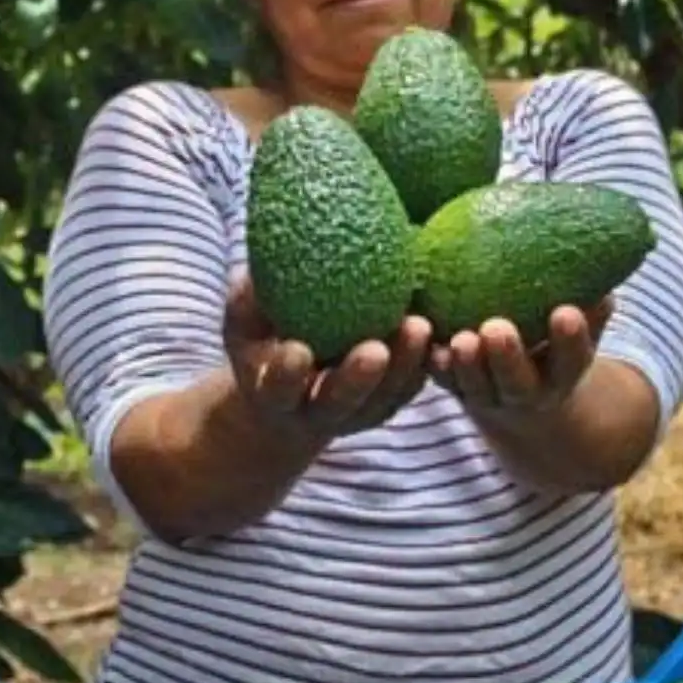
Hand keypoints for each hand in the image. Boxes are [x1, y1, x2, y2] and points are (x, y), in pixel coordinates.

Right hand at [223, 274, 432, 441]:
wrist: (287, 404)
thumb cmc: (262, 348)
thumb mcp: (243, 329)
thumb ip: (247, 303)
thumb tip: (253, 267)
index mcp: (272, 396)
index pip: (276, 389)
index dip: (287, 374)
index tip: (299, 350)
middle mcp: (313, 413)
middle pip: (339, 402)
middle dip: (358, 379)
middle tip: (376, 349)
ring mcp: (353, 416)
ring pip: (382, 399)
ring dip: (403, 368)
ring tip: (419, 326)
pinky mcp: (384, 408)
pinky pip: (408, 391)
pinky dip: (423, 367)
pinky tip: (439, 333)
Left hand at [429, 298, 614, 420]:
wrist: (523, 397)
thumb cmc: (553, 345)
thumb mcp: (578, 331)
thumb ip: (591, 309)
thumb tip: (606, 272)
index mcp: (562, 375)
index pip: (572, 361)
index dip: (570, 340)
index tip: (565, 312)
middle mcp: (526, 392)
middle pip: (518, 384)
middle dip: (507, 359)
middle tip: (496, 329)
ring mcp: (487, 395)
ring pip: (474, 387)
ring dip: (465, 366)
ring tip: (460, 340)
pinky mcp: (454, 389)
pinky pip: (441, 381)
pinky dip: (432, 365)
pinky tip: (424, 344)